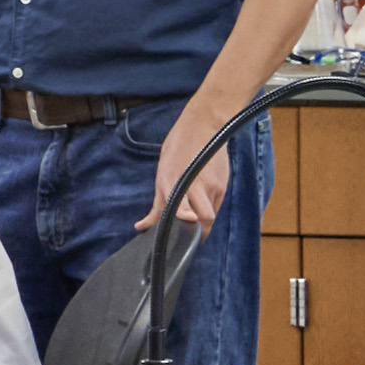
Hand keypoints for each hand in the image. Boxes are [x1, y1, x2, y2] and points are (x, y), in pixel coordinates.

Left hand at [148, 113, 238, 236]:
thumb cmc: (177, 151)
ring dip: (205, 222)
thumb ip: (157, 206)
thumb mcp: (161, 177)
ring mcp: (212, 185)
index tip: (186, 228)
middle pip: (205, 218)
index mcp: (173, 182)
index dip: (186, 220)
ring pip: (212, 214)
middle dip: (200, 232)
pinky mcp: (223, 184)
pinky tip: (203, 203)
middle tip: (190, 237)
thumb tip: (141, 226)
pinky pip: (217, 205)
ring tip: (196, 222)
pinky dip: (210, 210)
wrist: (202, 127)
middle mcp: (194, 185)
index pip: (183, 208)